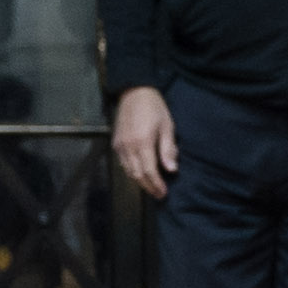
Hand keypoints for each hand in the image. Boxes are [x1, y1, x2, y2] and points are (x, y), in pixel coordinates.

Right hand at [111, 86, 176, 200]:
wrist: (134, 92)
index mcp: (142, 142)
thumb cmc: (154, 108)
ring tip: (151, 187)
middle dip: (149, 187)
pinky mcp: (116, 143)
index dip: (156, 184)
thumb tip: (172, 169)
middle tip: (159, 195)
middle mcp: (128, 146)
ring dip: (140, 182)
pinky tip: (141, 174)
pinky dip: (132, 172)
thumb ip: (168, 149)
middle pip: (137, 175)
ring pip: (128, 171)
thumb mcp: (167, 126)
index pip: (149, 171)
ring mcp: (120, 145)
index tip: (164, 193)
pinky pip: (123, 164)